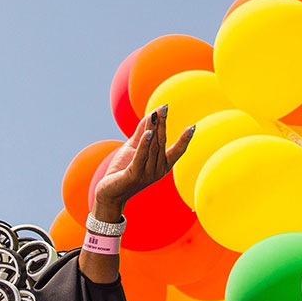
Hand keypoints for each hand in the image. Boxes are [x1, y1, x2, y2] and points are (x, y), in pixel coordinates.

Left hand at [91, 106, 194, 223]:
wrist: (108, 193)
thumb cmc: (122, 170)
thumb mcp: (134, 148)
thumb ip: (143, 132)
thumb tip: (151, 114)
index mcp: (162, 165)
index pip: (177, 151)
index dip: (185, 139)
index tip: (193, 127)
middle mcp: (158, 170)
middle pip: (162, 143)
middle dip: (163, 124)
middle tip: (164, 108)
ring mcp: (147, 174)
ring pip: (152, 148)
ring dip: (153, 129)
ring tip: (155, 114)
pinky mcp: (134, 176)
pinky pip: (141, 157)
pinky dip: (145, 145)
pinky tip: (148, 133)